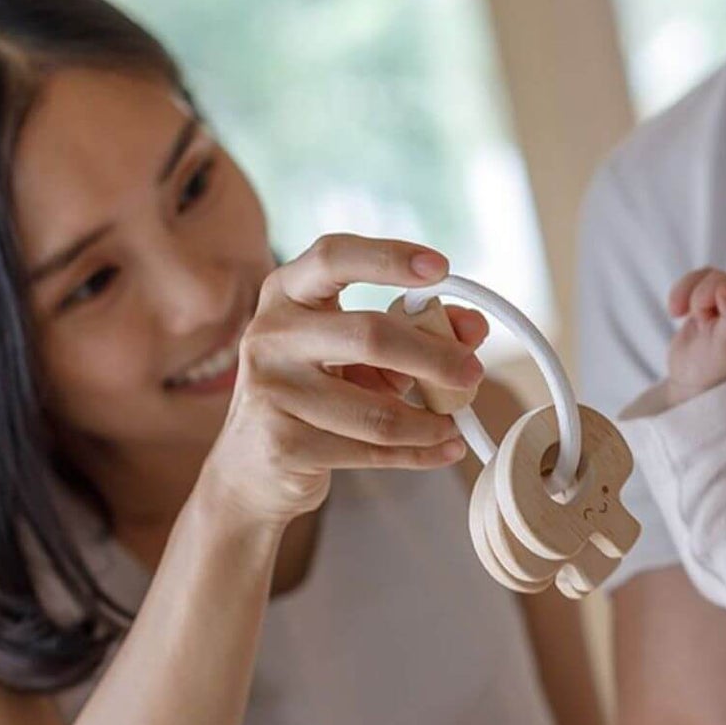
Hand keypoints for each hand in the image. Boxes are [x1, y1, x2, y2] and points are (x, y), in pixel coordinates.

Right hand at [200, 234, 486, 526]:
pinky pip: (372, 451)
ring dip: (430, 421)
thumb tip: (473, 327)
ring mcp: (271, 390)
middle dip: (434, 357)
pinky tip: (444, 449)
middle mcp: (270, 335)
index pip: (334, 257)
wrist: (252, 467)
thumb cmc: (316, 394)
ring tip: (454, 424)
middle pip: (370, 335)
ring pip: (377, 411)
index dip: (389, 258)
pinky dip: (419, 453)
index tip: (441, 267)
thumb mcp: (361, 355)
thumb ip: (416, 331)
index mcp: (286, 294)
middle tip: (473, 373)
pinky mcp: (283, 444)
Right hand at [663, 269, 725, 405]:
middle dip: (700, 294)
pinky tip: (676, 312)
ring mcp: (722, 302)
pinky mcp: (704, 301)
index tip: (704, 317)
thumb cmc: (714, 367)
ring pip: (705, 276)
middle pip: (720, 277)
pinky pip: (693, 281)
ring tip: (679, 314)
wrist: (692, 379)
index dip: (716, 293)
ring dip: (686, 292)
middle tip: (696, 319)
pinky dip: (680, 293)